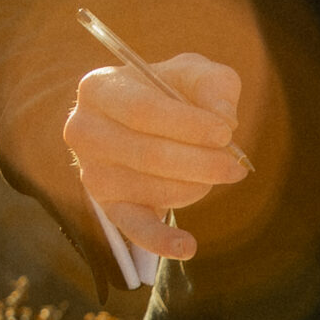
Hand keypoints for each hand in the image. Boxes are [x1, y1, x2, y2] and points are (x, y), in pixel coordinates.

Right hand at [64, 53, 249, 258]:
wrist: (147, 117)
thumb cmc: (171, 91)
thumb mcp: (194, 73)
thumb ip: (213, 86)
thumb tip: (224, 120)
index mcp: (98, 89)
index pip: (142, 110)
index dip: (187, 124)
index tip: (226, 132)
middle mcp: (84, 131)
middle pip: (147, 153)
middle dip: (200, 161)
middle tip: (235, 163)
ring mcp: (92, 172)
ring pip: (151, 187)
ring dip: (196, 184)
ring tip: (222, 173)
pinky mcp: (107, 206)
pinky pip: (134, 228)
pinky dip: (161, 240)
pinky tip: (188, 246)